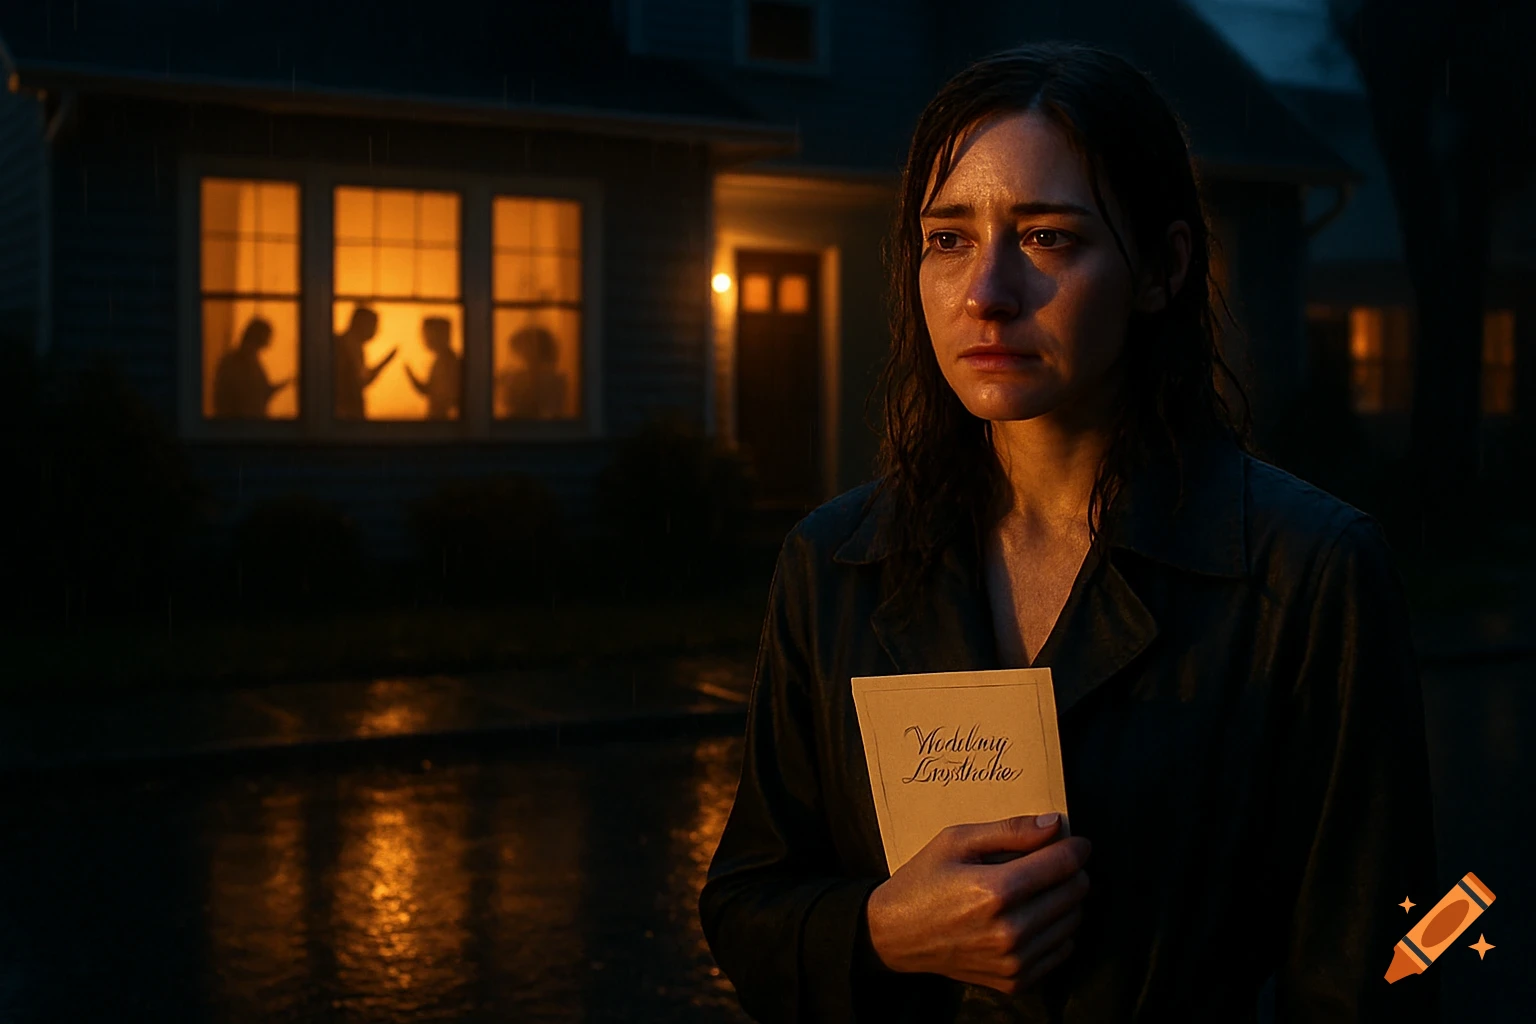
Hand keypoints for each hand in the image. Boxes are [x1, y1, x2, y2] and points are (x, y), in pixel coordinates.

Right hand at [864, 812, 1089, 994]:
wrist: (896, 935)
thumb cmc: (923, 881)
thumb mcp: (957, 841)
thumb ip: (1010, 830)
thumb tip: (1054, 824)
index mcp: (996, 891)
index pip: (1063, 864)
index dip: (1075, 847)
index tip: (1073, 840)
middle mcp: (1010, 931)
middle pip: (1075, 892)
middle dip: (1070, 871)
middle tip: (1049, 862)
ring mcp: (1014, 961)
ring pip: (1073, 921)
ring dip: (1064, 900)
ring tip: (1036, 889)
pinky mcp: (1015, 981)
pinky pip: (1062, 951)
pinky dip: (1056, 930)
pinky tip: (1031, 916)